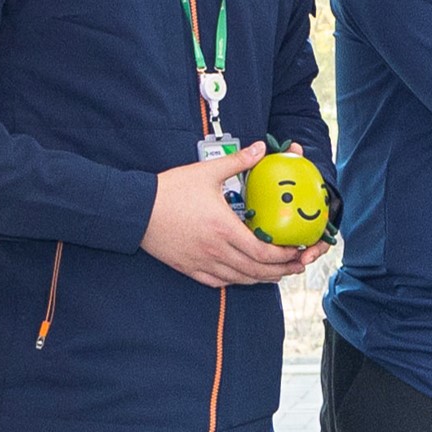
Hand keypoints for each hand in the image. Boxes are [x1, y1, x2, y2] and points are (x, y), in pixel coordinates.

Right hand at [143, 142, 324, 288]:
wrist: (134, 210)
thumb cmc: (168, 191)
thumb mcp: (206, 172)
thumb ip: (237, 162)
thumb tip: (259, 148)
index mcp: (224, 230)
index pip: (262, 253)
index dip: (284, 256)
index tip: (296, 252)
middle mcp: (216, 251)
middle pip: (256, 271)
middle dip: (282, 270)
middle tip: (297, 266)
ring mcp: (202, 263)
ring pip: (240, 279)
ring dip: (262, 278)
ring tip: (278, 273)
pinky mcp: (189, 268)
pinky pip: (219, 282)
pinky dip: (237, 280)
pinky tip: (245, 275)